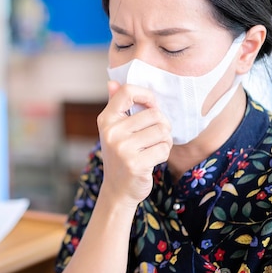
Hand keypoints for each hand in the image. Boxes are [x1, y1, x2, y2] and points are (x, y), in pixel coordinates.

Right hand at [97, 81, 172, 208]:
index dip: (146, 95)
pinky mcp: (135, 164)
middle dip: (162, 125)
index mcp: (106, 119)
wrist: (117, 190)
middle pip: (154, 114)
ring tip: (154, 147)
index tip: (151, 106)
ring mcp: (122, 148)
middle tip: (155, 136)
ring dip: (165, 140)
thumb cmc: (120, 155)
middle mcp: (112, 131)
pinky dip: (164, 154)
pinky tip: (153, 159)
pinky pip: (164, 149)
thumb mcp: (114, 129)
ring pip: (162, 131)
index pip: (127, 92)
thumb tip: (112, 82)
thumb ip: (116, 105)